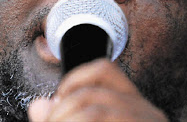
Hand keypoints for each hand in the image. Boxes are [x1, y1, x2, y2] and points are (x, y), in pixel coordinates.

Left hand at [28, 59, 167, 120]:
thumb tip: (37, 106)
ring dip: (63, 120)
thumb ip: (61, 120)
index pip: (105, 70)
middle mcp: (149, 114)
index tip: (57, 100)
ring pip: (93, 111)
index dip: (74, 79)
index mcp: (137, 108)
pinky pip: (98, 119)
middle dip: (61, 109)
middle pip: (92, 93)